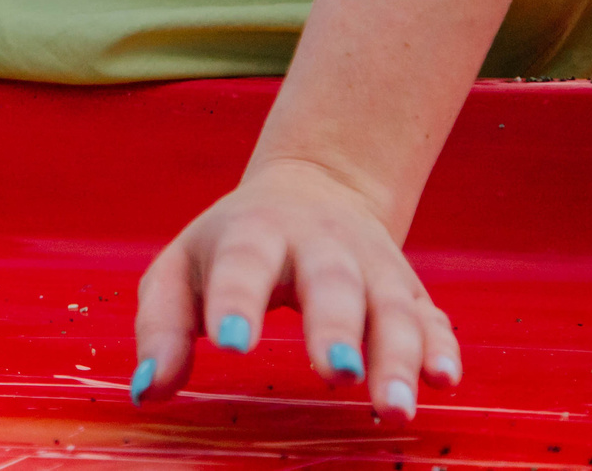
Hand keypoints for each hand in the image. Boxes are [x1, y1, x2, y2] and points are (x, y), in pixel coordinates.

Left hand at [132, 158, 460, 419]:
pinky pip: (432, 318)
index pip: (243, 262)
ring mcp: (372, 265)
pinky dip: (441, 347)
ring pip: (392, 307)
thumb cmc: (231, 243)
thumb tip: (148, 389)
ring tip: (391, 407)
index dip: (236, 300)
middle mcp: (321, 244)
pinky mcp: (410, 289)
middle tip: (334, 373)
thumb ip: (161, 326)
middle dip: (335, 328)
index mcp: (254, 232)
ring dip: (397, 356)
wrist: (313, 185)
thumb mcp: (182, 270)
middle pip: (332, 281)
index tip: (229, 344)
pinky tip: (443, 379)